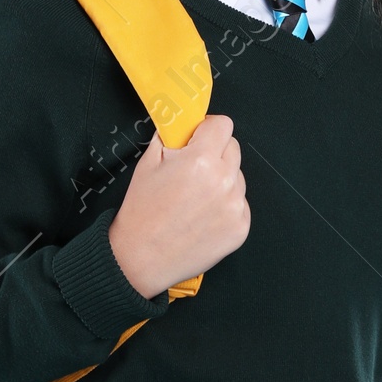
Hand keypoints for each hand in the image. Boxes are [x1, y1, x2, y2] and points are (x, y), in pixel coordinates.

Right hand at [107, 113, 249, 299]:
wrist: (141, 257)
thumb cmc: (142, 212)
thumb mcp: (148, 162)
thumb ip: (171, 136)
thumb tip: (184, 123)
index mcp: (201, 160)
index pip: (223, 125)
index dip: (207, 128)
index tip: (198, 137)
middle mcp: (223, 182)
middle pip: (233, 148)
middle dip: (214, 153)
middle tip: (192, 170)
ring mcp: (235, 207)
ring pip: (237, 177)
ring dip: (221, 180)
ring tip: (195, 198)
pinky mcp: (240, 227)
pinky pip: (240, 203)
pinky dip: (225, 205)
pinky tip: (203, 215)